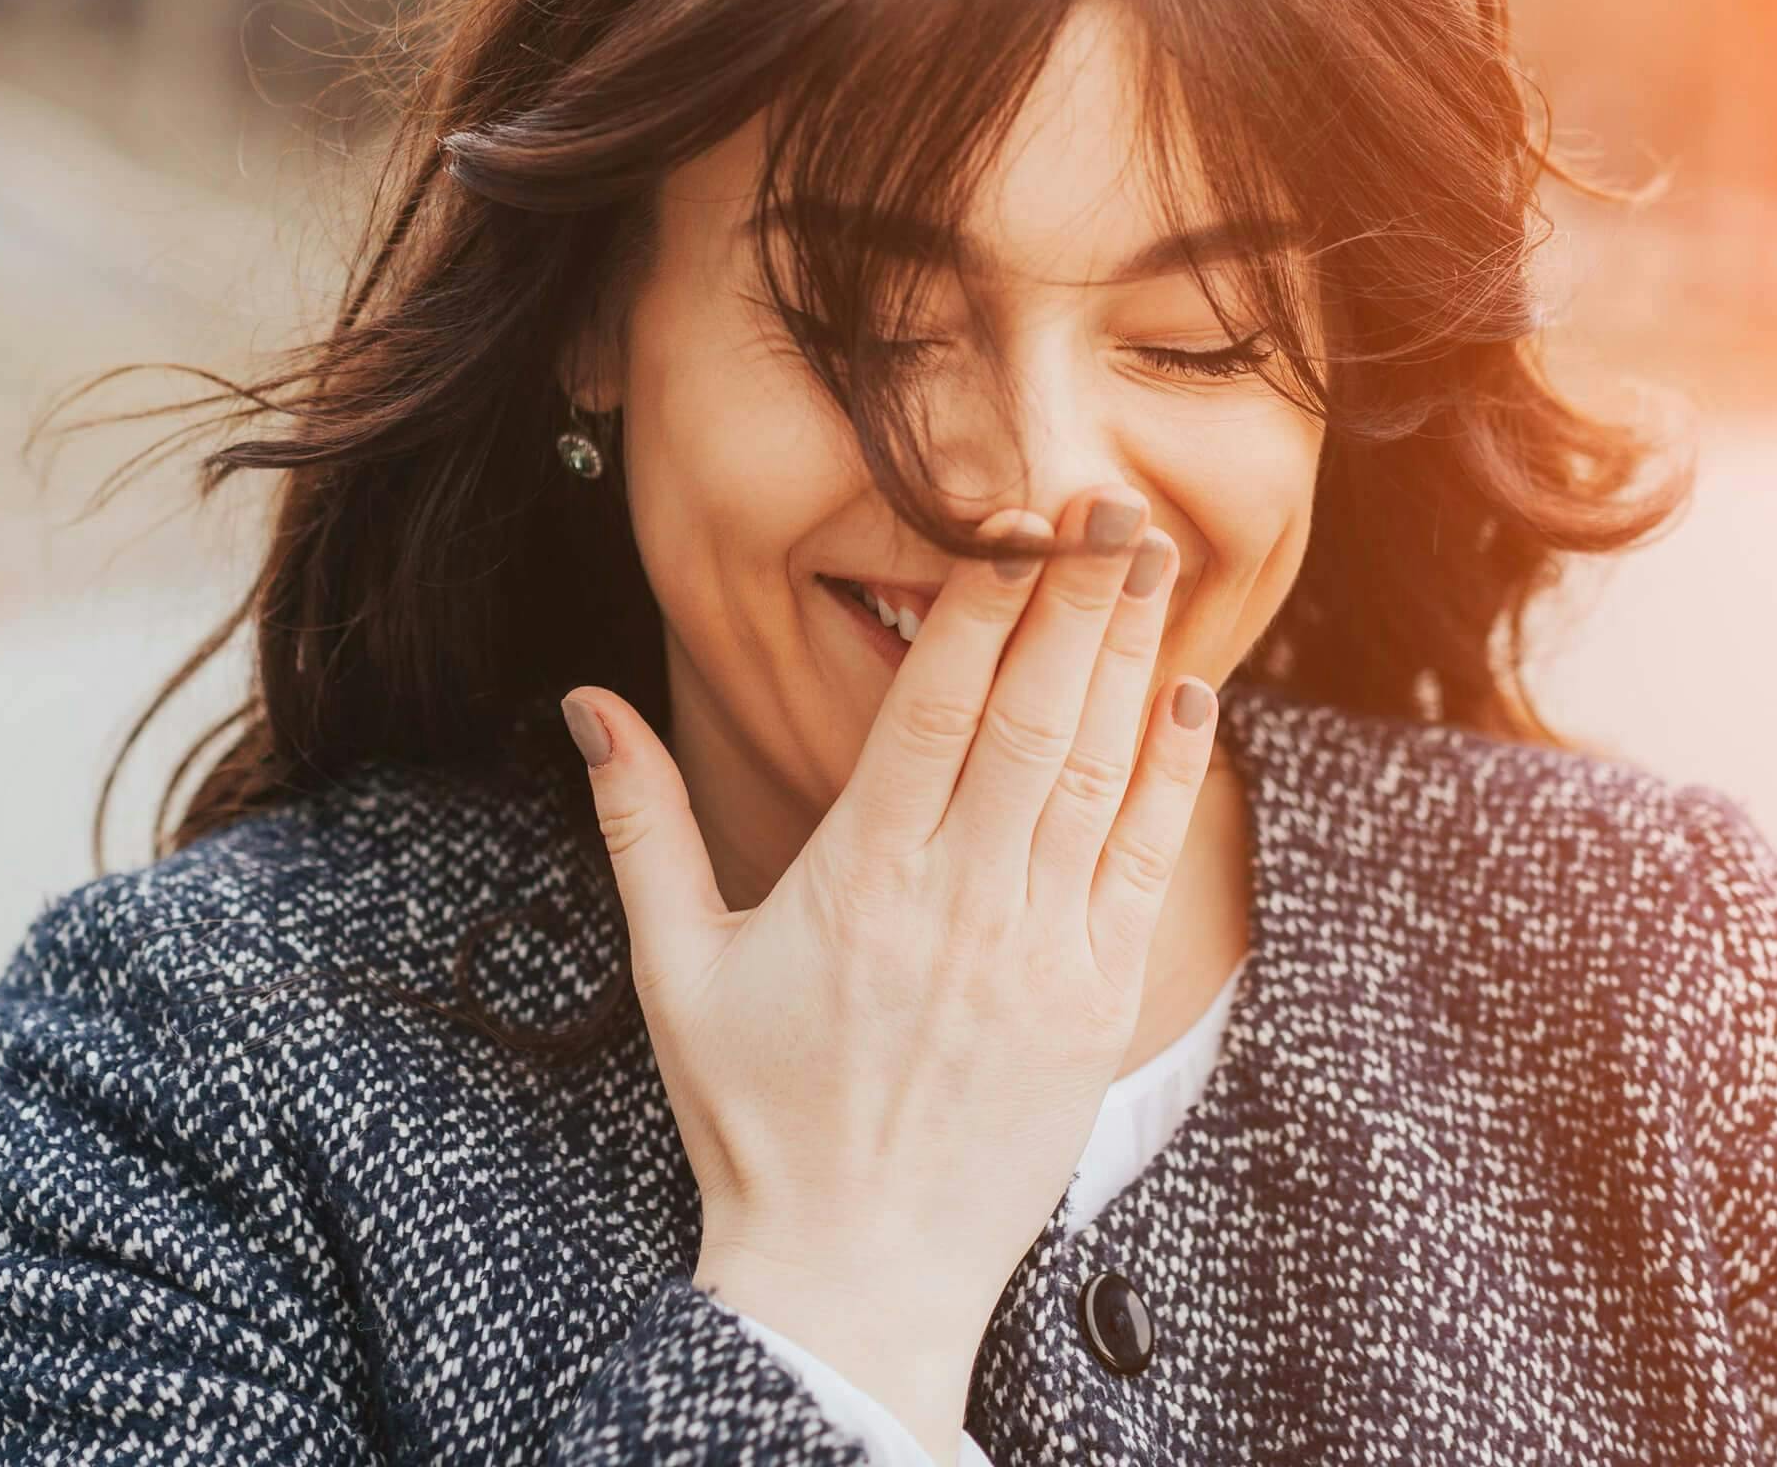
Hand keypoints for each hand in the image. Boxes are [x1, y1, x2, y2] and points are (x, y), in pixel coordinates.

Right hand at [558, 485, 1216, 1459]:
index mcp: (855, 882)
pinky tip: (1188, 694)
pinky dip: (1171, 772)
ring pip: (1097, 772)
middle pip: (1032, 717)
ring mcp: (1036, 952)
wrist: (854, 1273)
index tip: (1013, 519)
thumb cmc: (754, 1118)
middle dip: (1075, 598)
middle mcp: (957, 903)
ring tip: (1152, 559)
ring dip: (1131, 657)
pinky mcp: (1094, 1002)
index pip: (934, 708)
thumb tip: (588, 702)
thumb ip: (642, 822)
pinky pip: (1145, 861)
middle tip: (1109, 503)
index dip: (981, 604)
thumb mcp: (675, 968)